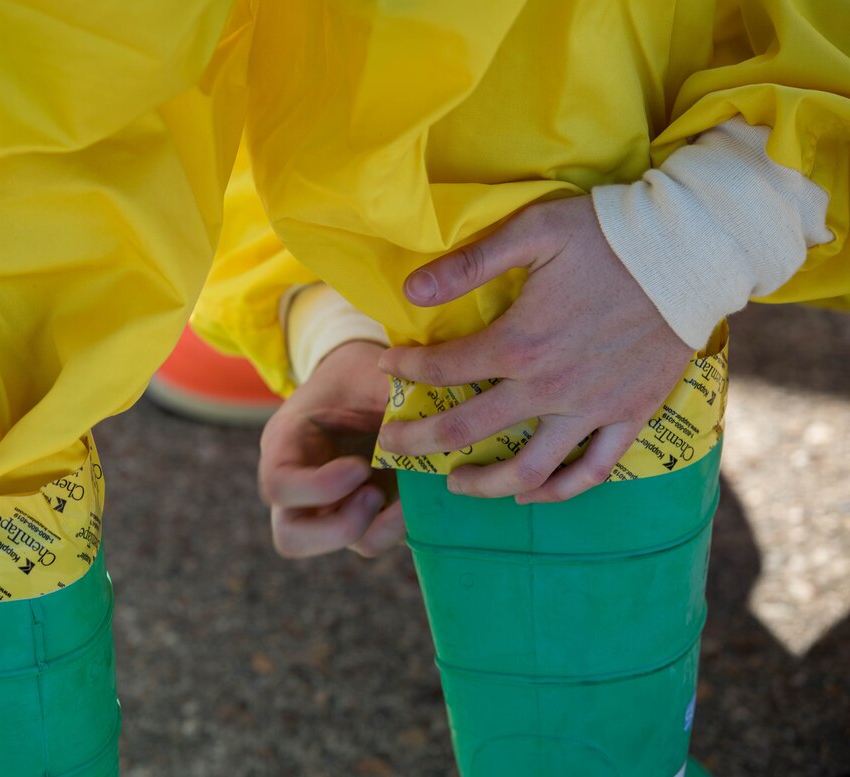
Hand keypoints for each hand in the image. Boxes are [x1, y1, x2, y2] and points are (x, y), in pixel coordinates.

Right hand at [259, 340, 402, 557]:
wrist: (361, 385)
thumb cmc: (358, 376)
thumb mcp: (366, 373)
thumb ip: (390, 394)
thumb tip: (431, 416)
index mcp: (285, 446)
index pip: (280, 485)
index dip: (319, 487)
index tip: (361, 467)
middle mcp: (298, 488)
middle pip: (292, 537)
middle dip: (338, 528)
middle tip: (375, 494)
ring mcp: (328, 509)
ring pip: (334, 547)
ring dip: (375, 528)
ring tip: (404, 494)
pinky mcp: (361, 518)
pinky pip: (373, 539)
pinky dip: (398, 525)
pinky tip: (417, 495)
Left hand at [378, 196, 693, 502]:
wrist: (691, 250)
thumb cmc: (608, 234)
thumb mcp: (533, 231)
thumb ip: (469, 263)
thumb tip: (411, 290)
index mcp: (519, 343)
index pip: (443, 370)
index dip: (407, 370)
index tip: (389, 366)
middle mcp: (550, 388)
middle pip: (468, 431)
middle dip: (419, 442)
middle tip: (390, 445)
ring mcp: (592, 409)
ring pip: (528, 469)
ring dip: (483, 483)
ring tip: (454, 483)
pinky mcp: (630, 416)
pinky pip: (591, 470)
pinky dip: (557, 489)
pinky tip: (529, 493)